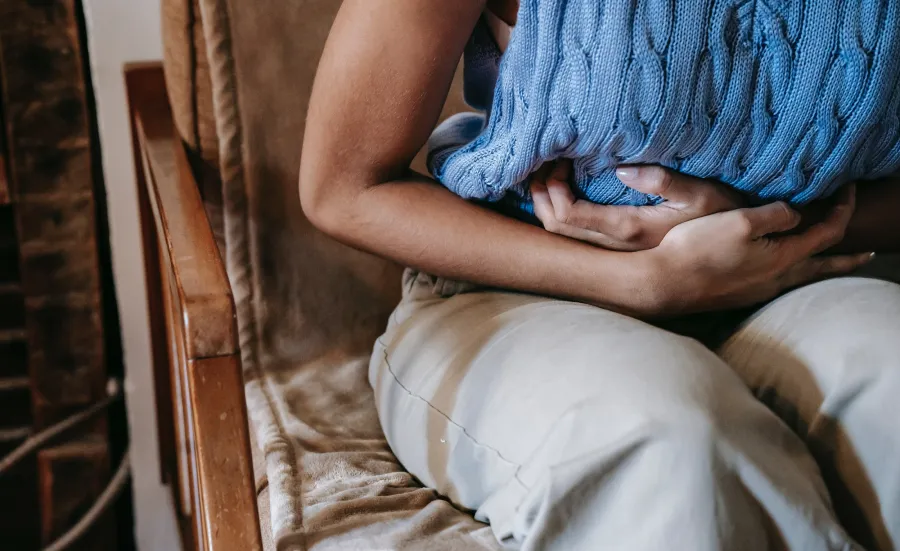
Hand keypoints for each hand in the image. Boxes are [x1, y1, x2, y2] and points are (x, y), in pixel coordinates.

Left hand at [530, 161, 744, 250]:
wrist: (736, 251)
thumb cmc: (723, 216)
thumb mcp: (703, 193)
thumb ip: (664, 181)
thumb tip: (621, 170)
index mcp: (629, 229)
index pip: (568, 216)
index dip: (551, 189)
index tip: (559, 160)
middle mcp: (615, 246)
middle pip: (555, 227)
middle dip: (541, 194)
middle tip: (544, 162)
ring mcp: (615, 250)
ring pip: (561, 235)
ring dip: (547, 204)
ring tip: (549, 173)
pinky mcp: (619, 248)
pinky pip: (575, 234)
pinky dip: (560, 211)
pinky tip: (564, 190)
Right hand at [648, 185, 873, 313]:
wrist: (663, 283)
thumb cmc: (698, 249)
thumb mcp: (741, 221)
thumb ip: (775, 214)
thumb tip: (794, 214)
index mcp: (782, 258)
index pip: (827, 233)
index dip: (842, 209)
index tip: (849, 189)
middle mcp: (776, 279)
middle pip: (823, 268)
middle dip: (847, 259)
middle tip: (868, 255)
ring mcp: (756, 291)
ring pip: (800, 277)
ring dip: (819, 266)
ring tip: (827, 262)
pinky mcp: (737, 295)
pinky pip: (777, 281)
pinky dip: (792, 271)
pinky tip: (780, 269)